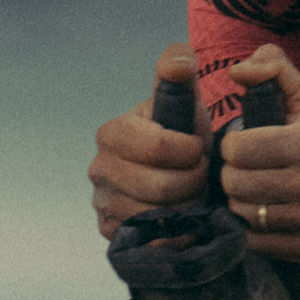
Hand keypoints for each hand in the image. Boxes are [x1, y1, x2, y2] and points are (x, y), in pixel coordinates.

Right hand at [89, 43, 209, 239]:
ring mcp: (102, 203)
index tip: (200, 149)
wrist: (179, 174)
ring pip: (157, 217)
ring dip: (187, 208)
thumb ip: (180, 72)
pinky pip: (148, 240)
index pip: (157, 147)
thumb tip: (178, 59)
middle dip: (192, 183)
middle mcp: (99, 169)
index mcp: (112, 133)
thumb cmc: (184, 134)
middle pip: (159, 188)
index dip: (190, 151)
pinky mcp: (111, 233)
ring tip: (193, 194)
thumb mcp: (186, 101)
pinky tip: (182, 217)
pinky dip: (174, 233)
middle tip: (201, 176)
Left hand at [222, 45, 299, 261]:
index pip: (237, 148)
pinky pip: (257, 242)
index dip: (231, 145)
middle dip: (231, 175)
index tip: (241, 145)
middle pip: (236, 183)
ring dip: (238, 203)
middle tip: (242, 171)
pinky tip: (257, 215)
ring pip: (243, 214)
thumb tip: (237, 71)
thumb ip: (271, 67)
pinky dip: (249, 231)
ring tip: (249, 191)